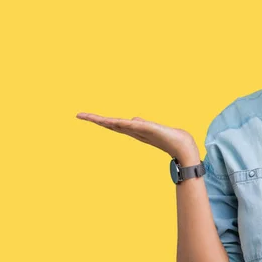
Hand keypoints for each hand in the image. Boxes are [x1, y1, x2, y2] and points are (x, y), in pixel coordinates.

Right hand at [76, 112, 198, 159]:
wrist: (183, 147)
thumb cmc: (168, 138)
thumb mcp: (152, 128)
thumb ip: (142, 124)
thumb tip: (133, 120)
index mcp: (133, 130)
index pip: (112, 124)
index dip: (98, 120)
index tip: (83, 115)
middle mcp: (134, 131)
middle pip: (110, 124)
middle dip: (95, 120)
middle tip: (79, 115)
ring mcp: (140, 131)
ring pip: (118, 124)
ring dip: (104, 120)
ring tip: (89, 116)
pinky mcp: (149, 130)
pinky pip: (133, 125)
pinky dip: (124, 123)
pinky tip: (115, 121)